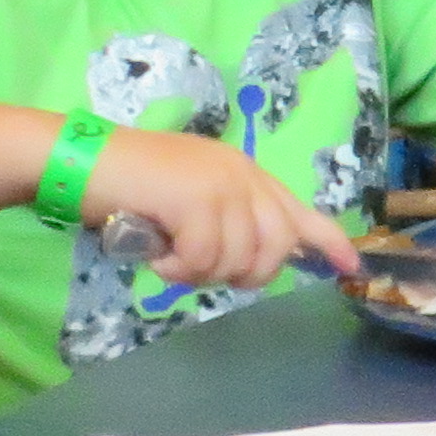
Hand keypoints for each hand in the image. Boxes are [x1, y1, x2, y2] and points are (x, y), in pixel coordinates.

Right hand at [81, 127, 354, 291]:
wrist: (84, 161)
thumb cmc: (132, 185)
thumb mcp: (192, 200)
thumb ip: (229, 221)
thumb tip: (255, 263)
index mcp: (247, 175)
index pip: (302, 212)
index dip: (330, 242)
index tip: (351, 268)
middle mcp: (243, 176)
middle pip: (276, 248)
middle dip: (247, 274)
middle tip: (203, 271)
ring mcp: (222, 184)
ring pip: (239, 259)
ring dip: (202, 273)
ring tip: (172, 259)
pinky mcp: (196, 198)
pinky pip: (204, 258)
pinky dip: (179, 269)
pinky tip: (158, 257)